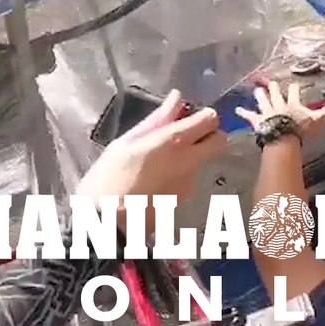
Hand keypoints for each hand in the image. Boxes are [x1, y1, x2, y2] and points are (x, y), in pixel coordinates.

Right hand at [75, 90, 226, 228]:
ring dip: (190, 156)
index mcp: (173, 143)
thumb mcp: (125, 143)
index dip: (205, 115)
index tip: (192, 116)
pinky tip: (154, 180)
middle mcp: (189, 162)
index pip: (210, 120)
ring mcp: (189, 183)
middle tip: (185, 136)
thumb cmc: (107, 179)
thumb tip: (177, 99)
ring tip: (157, 163)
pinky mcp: (185, 200)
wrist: (105, 226)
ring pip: (202, 161)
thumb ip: (156, 120)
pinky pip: (188, 179)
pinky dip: (179, 175)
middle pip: (219, 141)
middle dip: (209, 135)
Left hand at [235, 80, 324, 142]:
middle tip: (271, 83)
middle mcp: (279, 104)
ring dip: (259, 95)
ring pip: (262, 100)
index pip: (294, 92)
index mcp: (293, 104)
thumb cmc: (301, 129)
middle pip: (275, 92)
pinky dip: (243, 113)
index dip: (294, 88)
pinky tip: (236, 110)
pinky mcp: (258, 120)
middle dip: (273, 87)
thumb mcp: (318, 119)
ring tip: (256, 89)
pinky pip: (249, 115)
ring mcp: (267, 111)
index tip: (294, 85)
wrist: (284, 137)